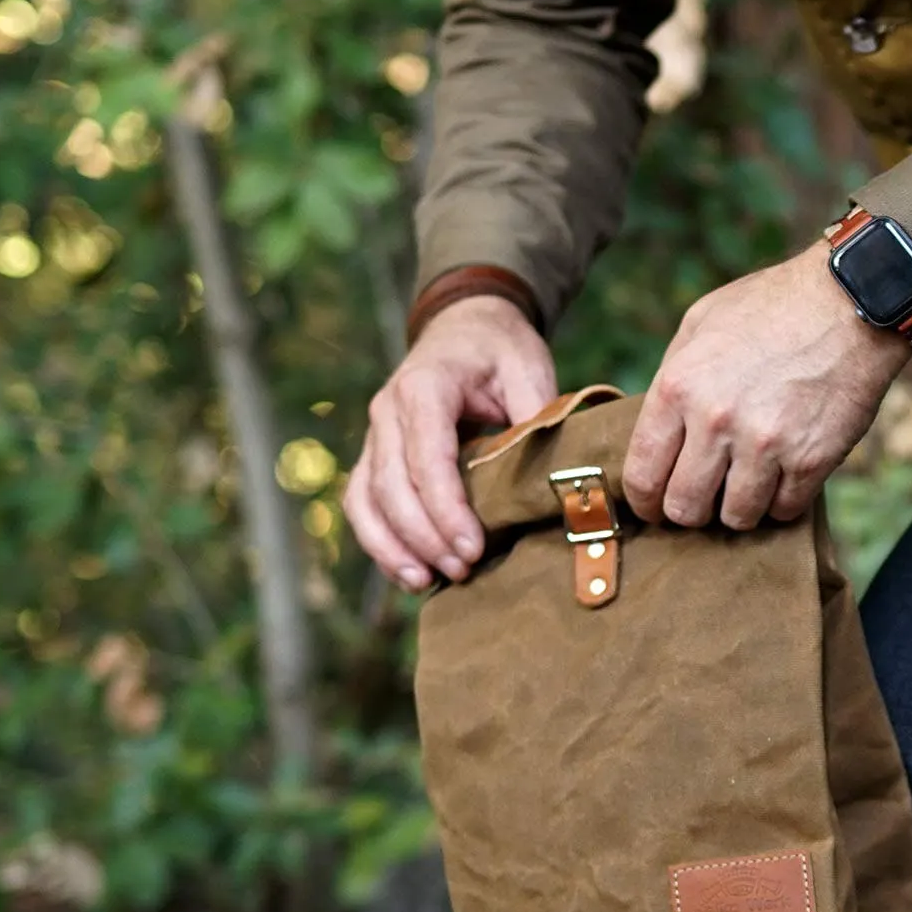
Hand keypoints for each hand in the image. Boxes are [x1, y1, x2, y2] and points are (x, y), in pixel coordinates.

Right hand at [344, 295, 555, 590]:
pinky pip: (362, 503)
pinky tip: (407, 574)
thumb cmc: (500, 350)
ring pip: (366, 498)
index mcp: (426, 385)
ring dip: (392, 546)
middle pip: (391, 484)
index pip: (426, 455)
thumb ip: (536, 413)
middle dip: (424, 535)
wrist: (463, 328)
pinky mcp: (373, 456)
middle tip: (461, 570)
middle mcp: (388, 410)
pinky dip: (378, 542)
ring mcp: (374, 434)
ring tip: (425, 583)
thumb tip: (549, 473)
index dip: (446, 508)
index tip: (472, 548)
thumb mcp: (528, 366)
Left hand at [625, 241, 910, 530]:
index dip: (645, 502)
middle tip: (704, 498)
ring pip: (736, 518)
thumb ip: (673, 377)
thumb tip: (659, 431)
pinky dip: (783, 499)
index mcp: (680, 387)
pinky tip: (785, 472)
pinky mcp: (810, 460)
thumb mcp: (702, 323)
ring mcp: (766, 444)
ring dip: (740, 506)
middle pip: (685, 509)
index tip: (655, 506)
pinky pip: (784, 510)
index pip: (642, 477)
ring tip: (749, 481)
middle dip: (691, 511)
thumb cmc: (773, 307)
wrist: (851, 302)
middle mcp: (717, 420)